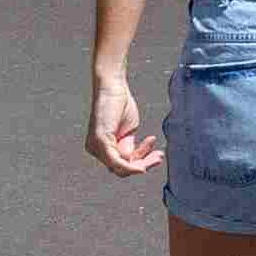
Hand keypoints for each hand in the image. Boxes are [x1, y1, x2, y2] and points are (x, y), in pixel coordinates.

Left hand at [88, 61, 159, 176]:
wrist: (113, 87)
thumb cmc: (119, 104)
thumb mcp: (128, 130)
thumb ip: (129, 146)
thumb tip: (132, 159)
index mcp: (103, 147)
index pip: (122, 164)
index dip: (141, 161)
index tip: (157, 152)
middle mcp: (96, 150)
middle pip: (122, 169)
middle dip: (143, 165)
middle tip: (159, 157)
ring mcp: (97, 147)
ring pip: (120, 167)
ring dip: (141, 164)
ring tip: (157, 155)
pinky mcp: (100, 141)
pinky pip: (115, 161)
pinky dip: (130, 166)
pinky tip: (141, 167)